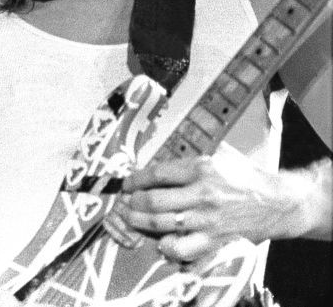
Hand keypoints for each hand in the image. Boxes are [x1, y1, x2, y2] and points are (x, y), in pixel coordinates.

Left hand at [106, 144, 304, 261]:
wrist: (279, 202)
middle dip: (132, 202)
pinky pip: (182, 248)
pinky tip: (160, 240)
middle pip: (153, 200)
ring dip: (139, 222)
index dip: (135, 179)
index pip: (157, 174)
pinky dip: (166, 246)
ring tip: (131, 218)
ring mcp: (208, 219)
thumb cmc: (246, 178)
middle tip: (126, 202)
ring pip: (161, 224)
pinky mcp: (215, 240)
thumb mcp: (219, 158)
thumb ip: (189, 162)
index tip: (127, 183)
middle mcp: (203, 194)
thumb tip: (154, 169)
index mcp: (203, 168)